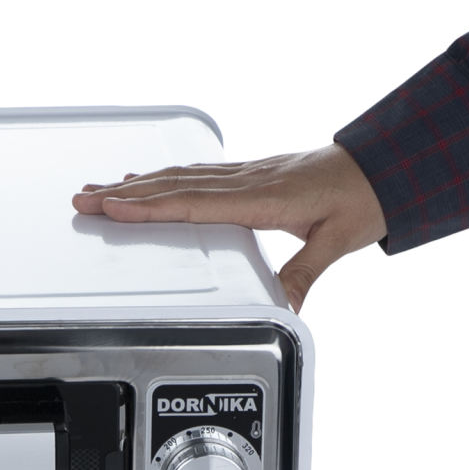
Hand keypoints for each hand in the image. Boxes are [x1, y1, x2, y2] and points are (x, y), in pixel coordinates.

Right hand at [71, 144, 387, 312]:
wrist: (386, 161)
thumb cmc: (365, 197)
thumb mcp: (340, 241)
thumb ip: (305, 271)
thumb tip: (286, 308)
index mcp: (263, 198)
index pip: (193, 203)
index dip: (150, 206)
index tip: (113, 208)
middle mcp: (247, 180)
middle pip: (173, 186)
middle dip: (123, 194)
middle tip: (82, 199)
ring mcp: (245, 173)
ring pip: (179, 176)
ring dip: (134, 183)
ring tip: (97, 189)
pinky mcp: (249, 172)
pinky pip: (195, 172)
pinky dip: (162, 176)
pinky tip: (145, 177)